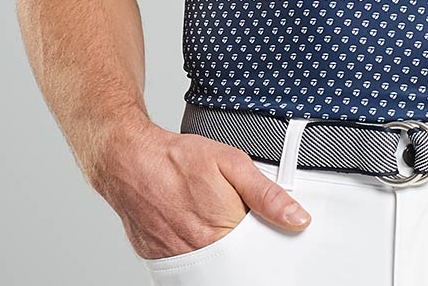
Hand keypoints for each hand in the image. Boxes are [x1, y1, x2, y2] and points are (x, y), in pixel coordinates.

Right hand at [88, 119, 311, 259]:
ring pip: (212, 268)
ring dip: (220, 251)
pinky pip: (187, 267)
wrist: (130, 161)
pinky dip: (197, 252)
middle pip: (235, 265)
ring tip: (215, 222)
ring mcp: (176, 261)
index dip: (267, 243)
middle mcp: (199, 253)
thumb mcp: (232, 163)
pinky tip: (195, 228)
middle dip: (243, 249)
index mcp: (223, 231)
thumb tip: (297, 218)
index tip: (271, 234)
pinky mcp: (159, 261)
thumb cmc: (178, 159)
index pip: (258, 254)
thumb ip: (267, 194)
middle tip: (237, 221)